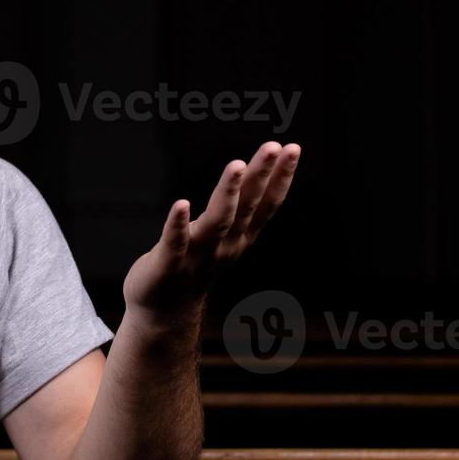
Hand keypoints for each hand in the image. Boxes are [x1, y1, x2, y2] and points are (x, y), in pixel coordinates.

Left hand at [123, 141, 300, 317]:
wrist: (166, 312)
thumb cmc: (195, 266)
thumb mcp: (224, 237)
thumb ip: (238, 210)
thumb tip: (252, 170)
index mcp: (239, 237)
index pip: (266, 204)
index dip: (280, 177)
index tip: (292, 148)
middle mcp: (225, 245)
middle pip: (248, 207)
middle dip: (262, 175)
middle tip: (275, 146)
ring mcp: (198, 256)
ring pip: (218, 221)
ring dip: (229, 193)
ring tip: (237, 165)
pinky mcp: (168, 265)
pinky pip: (174, 243)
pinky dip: (178, 224)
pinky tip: (181, 203)